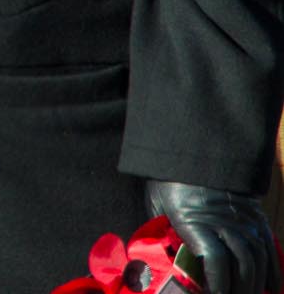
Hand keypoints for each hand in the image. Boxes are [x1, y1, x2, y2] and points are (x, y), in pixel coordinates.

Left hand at [147, 179, 279, 293]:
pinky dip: (273, 270)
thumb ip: (164, 235)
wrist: (192, 150)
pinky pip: (269, 247)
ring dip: (255, 285)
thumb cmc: (168, 181)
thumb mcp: (157, 207)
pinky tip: (271, 288)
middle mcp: (226, 222)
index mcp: (196, 221)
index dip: (218, 284)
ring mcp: (244, 220)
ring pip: (258, 259)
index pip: (216, 260)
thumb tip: (162, 262)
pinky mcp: (256, 217)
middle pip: (242, 265)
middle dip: (239, 290)